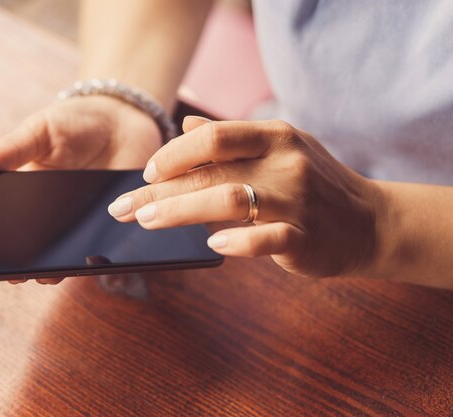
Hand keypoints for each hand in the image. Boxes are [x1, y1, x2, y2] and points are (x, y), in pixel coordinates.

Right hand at [0, 95, 161, 284]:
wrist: (127, 121)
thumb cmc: (77, 122)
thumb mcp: (39, 131)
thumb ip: (9, 151)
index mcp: (24, 190)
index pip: (1, 221)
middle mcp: (48, 213)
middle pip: (30, 246)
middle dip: (21, 262)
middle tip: (14, 272)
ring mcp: (78, 222)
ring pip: (61, 254)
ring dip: (53, 268)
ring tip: (46, 274)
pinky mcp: (109, 226)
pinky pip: (97, 250)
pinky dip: (91, 260)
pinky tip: (86, 261)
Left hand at [108, 116, 385, 278]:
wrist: (370, 222)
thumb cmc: (313, 184)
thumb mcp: (278, 149)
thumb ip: (231, 139)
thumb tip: (184, 127)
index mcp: (275, 136)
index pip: (214, 137)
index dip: (175, 153)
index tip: (147, 171)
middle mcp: (285, 163)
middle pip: (210, 172)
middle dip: (158, 190)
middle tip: (123, 206)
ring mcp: (297, 200)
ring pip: (229, 200)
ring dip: (181, 212)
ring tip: (148, 221)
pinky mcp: (306, 238)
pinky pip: (266, 239)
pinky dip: (236, 241)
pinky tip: (212, 245)